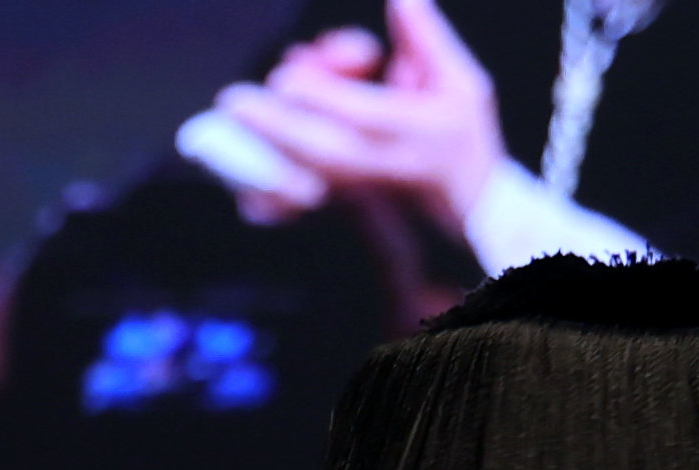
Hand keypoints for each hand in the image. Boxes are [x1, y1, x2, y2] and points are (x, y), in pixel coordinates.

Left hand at [208, 6, 512, 233]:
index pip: (363, 115)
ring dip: (266, 144)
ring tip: (239, 110)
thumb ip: (426, 37)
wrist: (464, 199)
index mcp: (414, 128)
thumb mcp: (462, 79)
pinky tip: (239, 173)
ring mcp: (355, 188)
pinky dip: (263, 192)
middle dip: (274, 125)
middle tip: (233, 100)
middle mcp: (380, 162)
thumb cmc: (461, 131)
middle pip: (320, 149)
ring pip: (301, 174)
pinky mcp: (335, 201)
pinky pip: (291, 203)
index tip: (287, 79)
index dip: (323, 97)